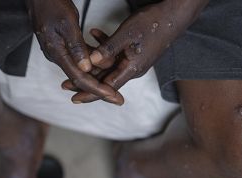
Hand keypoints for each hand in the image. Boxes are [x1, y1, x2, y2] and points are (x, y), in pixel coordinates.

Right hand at [26, 0, 123, 103]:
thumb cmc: (51, 4)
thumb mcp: (68, 24)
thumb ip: (77, 47)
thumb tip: (87, 68)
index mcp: (57, 53)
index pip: (80, 78)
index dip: (98, 89)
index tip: (112, 96)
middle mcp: (56, 56)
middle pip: (80, 79)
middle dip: (100, 89)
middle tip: (117, 98)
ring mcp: (58, 51)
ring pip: (80, 70)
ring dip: (97, 77)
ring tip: (113, 85)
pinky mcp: (61, 46)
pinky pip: (78, 59)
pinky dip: (91, 63)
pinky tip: (102, 65)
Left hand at [64, 0, 207, 103]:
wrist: (175, 14)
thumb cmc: (153, 24)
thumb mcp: (126, 35)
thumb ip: (108, 49)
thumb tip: (91, 61)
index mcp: (132, 69)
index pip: (107, 87)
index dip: (90, 93)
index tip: (75, 98)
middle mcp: (133, 68)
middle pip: (105, 79)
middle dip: (86, 79)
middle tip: (66, 82)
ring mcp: (134, 60)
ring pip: (109, 65)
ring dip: (93, 61)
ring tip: (77, 60)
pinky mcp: (135, 52)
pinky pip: (116, 53)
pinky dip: (105, 46)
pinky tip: (95, 35)